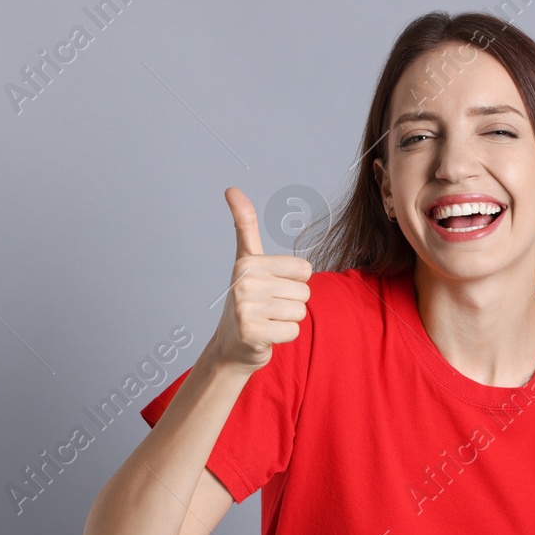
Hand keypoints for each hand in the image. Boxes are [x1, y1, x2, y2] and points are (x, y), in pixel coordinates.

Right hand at [209, 187, 312, 371]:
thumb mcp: (245, 260)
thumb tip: (232, 188)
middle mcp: (243, 282)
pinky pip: (293, 331)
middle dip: (292, 303)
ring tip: (267, 320)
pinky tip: (266, 335)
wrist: (230, 346)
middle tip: (269, 309)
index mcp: (248, 261)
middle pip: (304, 292)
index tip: (271, 287)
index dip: (294, 282)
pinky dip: (284, 336)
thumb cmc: (246, 301)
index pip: (304, 269)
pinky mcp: (252, 333)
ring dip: (288, 320)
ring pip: (300, 311)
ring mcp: (245, 308)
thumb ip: (244, 226)